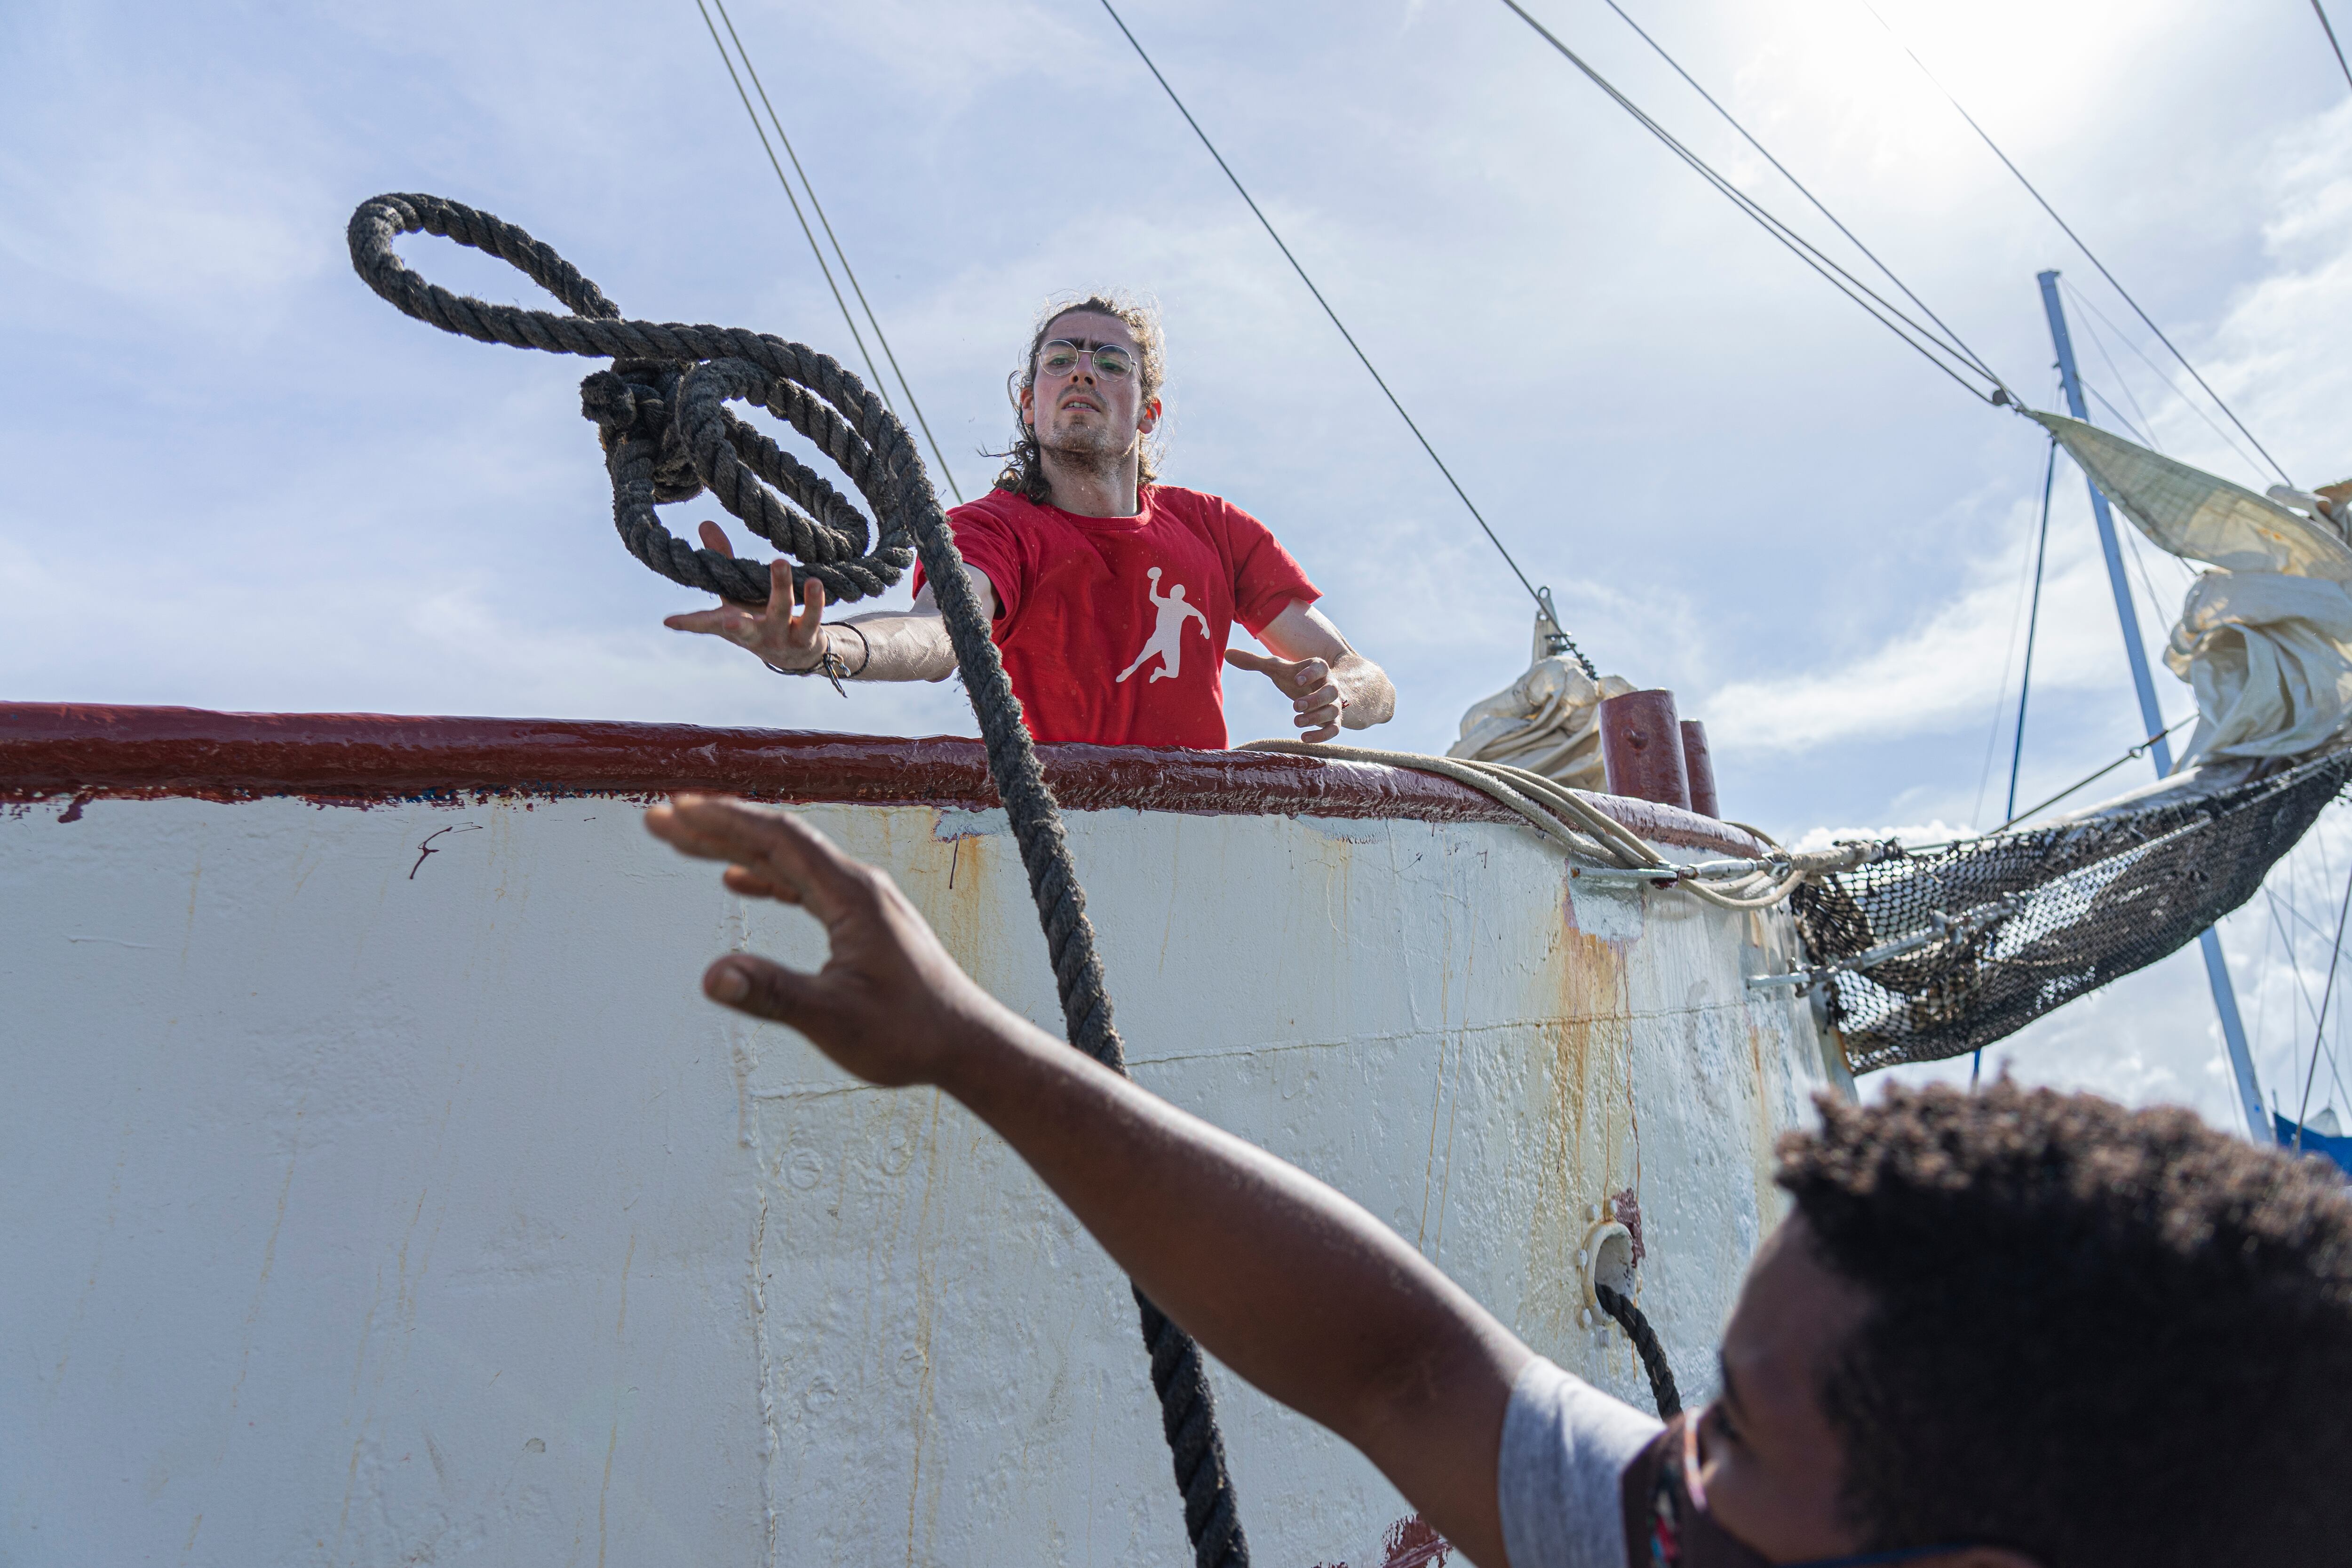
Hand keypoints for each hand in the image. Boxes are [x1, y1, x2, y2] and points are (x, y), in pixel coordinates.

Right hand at [644, 795, 1012, 1085]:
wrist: (966, 1044)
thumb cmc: (907, 1034)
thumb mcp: (833, 1019)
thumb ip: (772, 995)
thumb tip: (711, 976)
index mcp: (851, 895)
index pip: (778, 839)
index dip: (724, 820)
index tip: (676, 809)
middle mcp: (857, 886)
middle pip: (777, 840)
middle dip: (715, 826)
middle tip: (657, 818)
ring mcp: (861, 901)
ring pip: (788, 860)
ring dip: (734, 848)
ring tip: (682, 840)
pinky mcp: (862, 921)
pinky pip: (803, 884)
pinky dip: (765, 875)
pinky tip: (737, 880)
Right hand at [662, 520, 829, 670]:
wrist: (797, 654)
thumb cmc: (759, 617)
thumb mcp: (738, 593)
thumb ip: (724, 560)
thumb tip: (705, 523)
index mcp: (733, 625)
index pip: (707, 624)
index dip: (688, 623)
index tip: (669, 621)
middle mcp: (755, 634)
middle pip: (744, 628)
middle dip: (737, 626)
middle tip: (731, 620)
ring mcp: (781, 636)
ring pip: (781, 612)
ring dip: (780, 588)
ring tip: (779, 562)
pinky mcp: (806, 637)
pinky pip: (813, 619)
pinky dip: (814, 602)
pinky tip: (814, 582)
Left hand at [1225, 648, 1344, 741]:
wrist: (1315, 692)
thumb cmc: (1294, 678)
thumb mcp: (1275, 669)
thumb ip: (1253, 661)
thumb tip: (1226, 653)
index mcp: (1318, 669)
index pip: (1320, 667)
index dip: (1311, 673)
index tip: (1296, 679)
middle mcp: (1329, 686)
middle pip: (1330, 691)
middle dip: (1315, 699)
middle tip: (1295, 706)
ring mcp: (1333, 704)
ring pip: (1332, 710)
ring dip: (1316, 717)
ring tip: (1296, 722)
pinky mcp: (1333, 721)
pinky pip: (1334, 729)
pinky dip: (1321, 735)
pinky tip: (1303, 738)